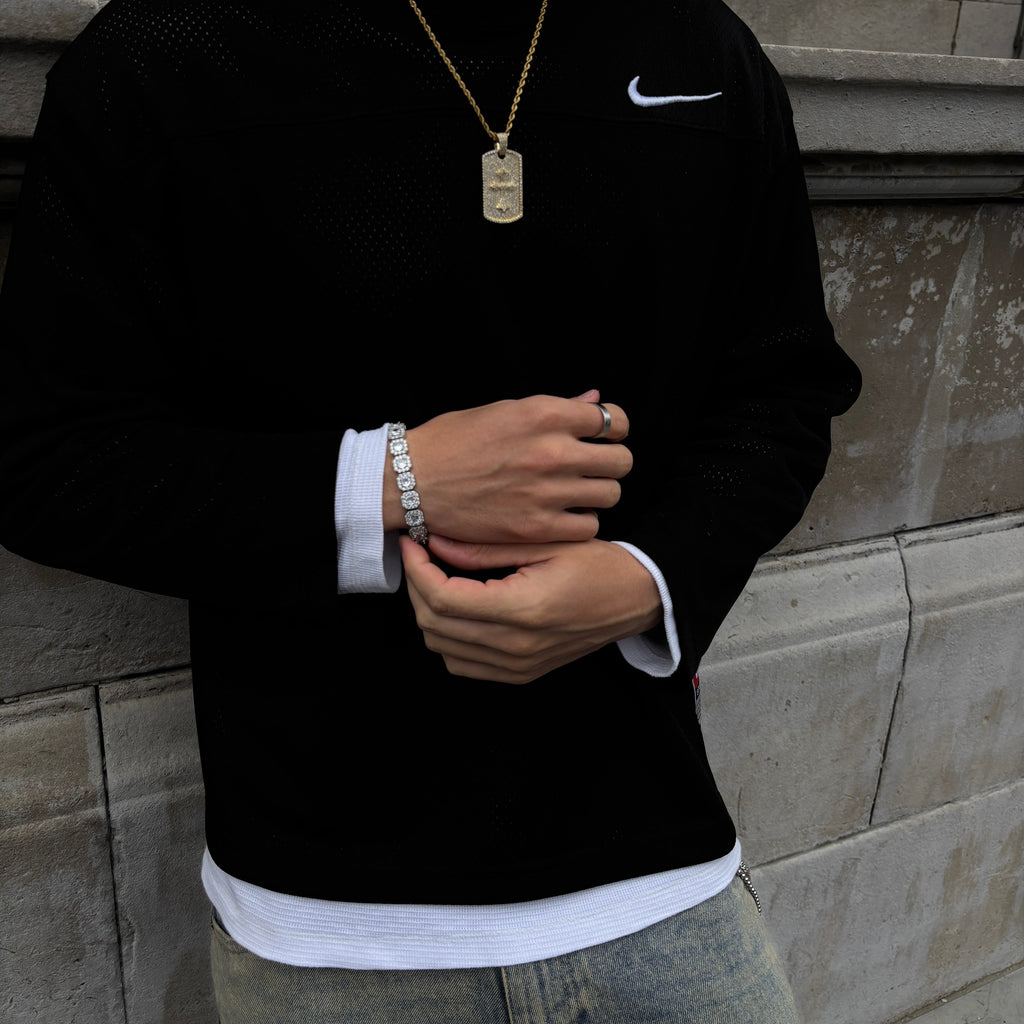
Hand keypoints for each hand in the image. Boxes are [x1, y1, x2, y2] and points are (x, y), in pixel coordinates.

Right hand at [383, 391, 630, 543]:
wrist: (410, 481)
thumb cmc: (453, 441)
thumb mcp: (504, 410)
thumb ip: (557, 407)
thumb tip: (595, 401)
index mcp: (545, 414)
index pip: (613, 421)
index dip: (613, 430)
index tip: (603, 437)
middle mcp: (552, 451)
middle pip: (621, 461)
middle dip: (611, 462)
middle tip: (592, 467)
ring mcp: (546, 492)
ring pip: (609, 495)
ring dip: (597, 493)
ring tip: (576, 492)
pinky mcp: (535, 527)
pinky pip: (588, 526)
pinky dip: (581, 522)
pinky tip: (564, 514)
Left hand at [401, 534, 661, 683]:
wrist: (637, 599)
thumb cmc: (598, 564)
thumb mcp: (545, 542)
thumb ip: (486, 547)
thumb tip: (434, 542)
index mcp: (523, 609)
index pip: (443, 598)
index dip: (417, 569)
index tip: (412, 542)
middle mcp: (516, 646)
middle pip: (434, 625)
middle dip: (416, 587)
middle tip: (421, 555)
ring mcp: (518, 666)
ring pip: (441, 648)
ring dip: (429, 612)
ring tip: (437, 577)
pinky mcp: (520, 674)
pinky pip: (463, 664)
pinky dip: (448, 637)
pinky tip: (458, 606)